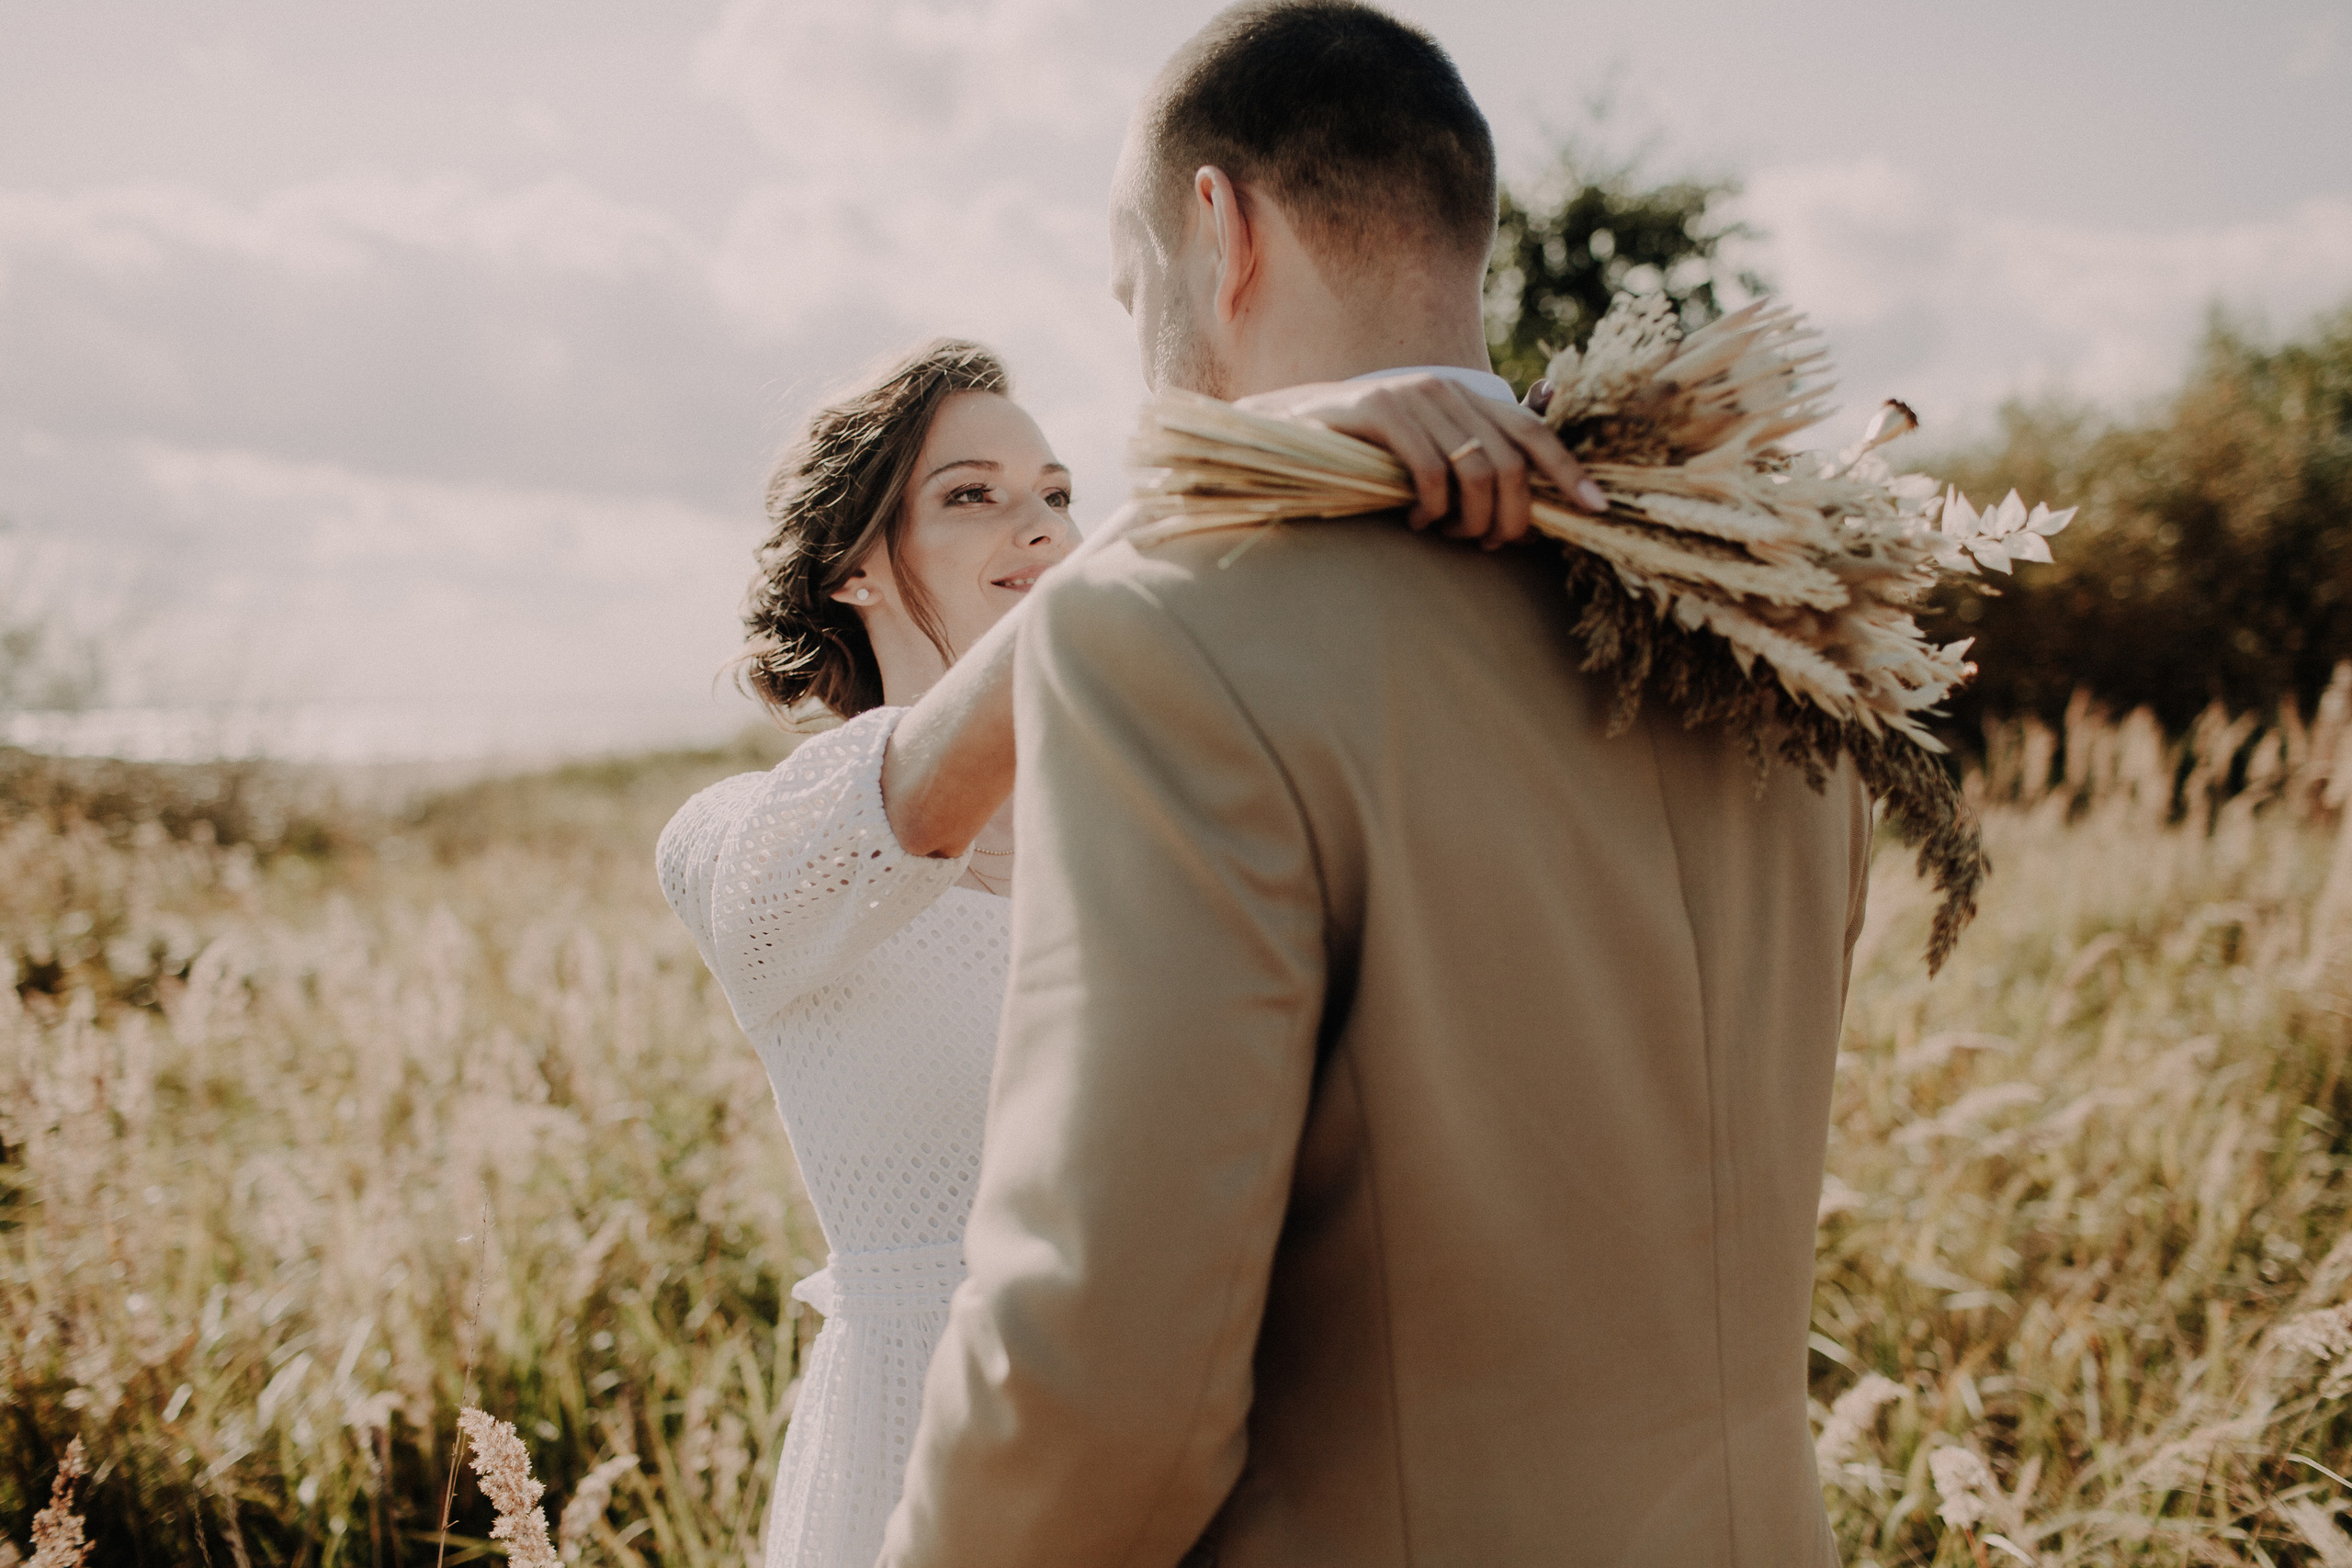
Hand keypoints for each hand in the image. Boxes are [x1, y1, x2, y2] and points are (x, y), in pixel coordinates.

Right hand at [1234, 373, 1608, 547]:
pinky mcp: (1379, 411)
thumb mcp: (1427, 453)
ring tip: (1452, 536)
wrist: (1290, 433)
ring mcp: (1412, 396)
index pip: (1533, 431)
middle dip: (1511, 516)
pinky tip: (1417, 522)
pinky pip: (1429, 471)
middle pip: (1511, 461)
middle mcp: (1447, 389)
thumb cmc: (1366, 456)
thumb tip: (1528, 486)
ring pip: (1476, 470)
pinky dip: (1432, 509)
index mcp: (1467, 396)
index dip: (1568, 470)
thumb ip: (1474, 456)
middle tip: (1490, 544)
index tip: (1596, 508)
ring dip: (1471, 519)